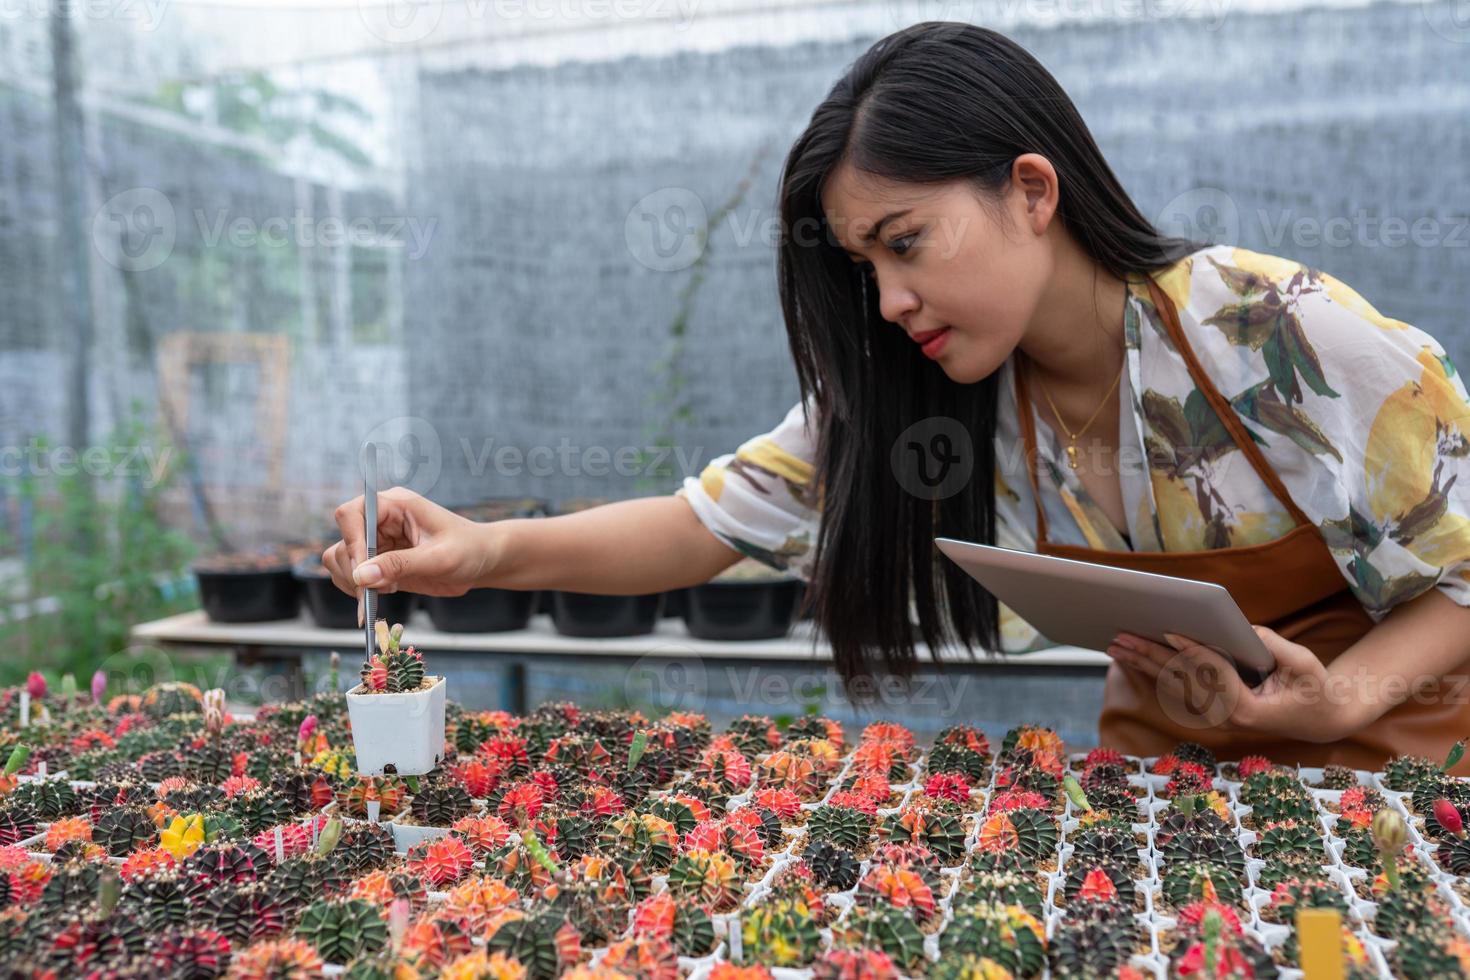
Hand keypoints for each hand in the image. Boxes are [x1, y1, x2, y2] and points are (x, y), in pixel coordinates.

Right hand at [322, 488, 503, 619]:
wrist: (483, 561)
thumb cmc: (469, 550)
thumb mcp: (439, 558)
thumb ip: (400, 565)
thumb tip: (362, 576)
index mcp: (395, 505)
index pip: (352, 513)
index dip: (352, 542)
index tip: (364, 571)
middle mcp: (381, 521)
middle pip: (342, 541)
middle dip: (354, 570)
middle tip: (376, 591)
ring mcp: (378, 541)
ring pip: (340, 560)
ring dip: (354, 582)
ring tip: (387, 589)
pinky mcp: (379, 562)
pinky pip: (352, 576)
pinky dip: (360, 590)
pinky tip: (385, 592)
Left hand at [1105, 625, 1343, 742]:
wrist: (1320, 718)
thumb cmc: (1314, 688)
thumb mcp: (1304, 664)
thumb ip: (1273, 646)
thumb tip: (1242, 628)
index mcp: (1247, 709)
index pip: (1213, 675)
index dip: (1192, 651)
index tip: (1168, 632)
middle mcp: (1224, 716)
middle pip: (1181, 680)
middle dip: (1149, 655)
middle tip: (1120, 637)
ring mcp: (1215, 715)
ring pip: (1172, 683)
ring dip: (1142, 663)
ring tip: (1115, 645)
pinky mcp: (1211, 708)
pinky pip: (1177, 686)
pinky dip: (1153, 669)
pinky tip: (1132, 657)